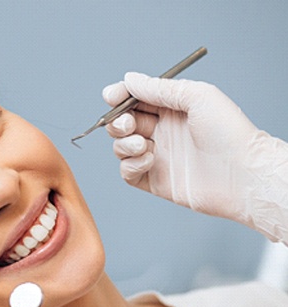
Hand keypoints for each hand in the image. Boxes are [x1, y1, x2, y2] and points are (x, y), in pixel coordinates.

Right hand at [104, 72, 287, 242]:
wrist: (241, 175)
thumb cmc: (229, 133)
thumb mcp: (197, 97)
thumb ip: (160, 88)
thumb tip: (129, 79)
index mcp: (172, 109)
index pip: (135, 99)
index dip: (119, 97)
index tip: (111, 97)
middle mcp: (162, 131)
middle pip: (122, 123)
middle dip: (118, 122)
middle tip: (129, 124)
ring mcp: (157, 156)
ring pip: (121, 147)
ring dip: (125, 144)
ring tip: (143, 145)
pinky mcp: (154, 180)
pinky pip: (127, 172)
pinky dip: (131, 164)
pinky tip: (149, 160)